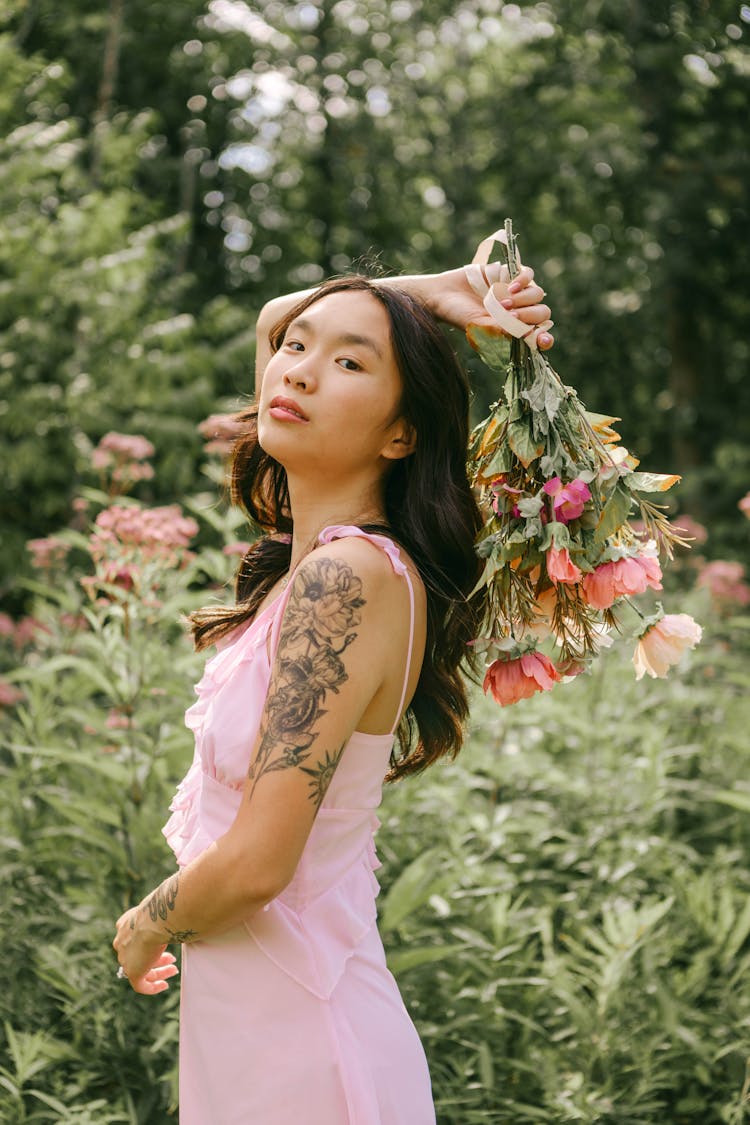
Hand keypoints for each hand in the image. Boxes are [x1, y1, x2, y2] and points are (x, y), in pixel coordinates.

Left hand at [113, 906, 179, 995]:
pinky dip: (153, 987)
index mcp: (126, 924)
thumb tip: (183, 912)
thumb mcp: (161, 910)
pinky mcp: (132, 972)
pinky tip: (164, 985)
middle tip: (171, 958)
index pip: (133, 938)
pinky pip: (141, 985)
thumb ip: (165, 915)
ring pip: (141, 969)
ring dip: (158, 971)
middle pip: (138, 954)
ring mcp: (125, 958)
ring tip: (174, 969)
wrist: (155, 919)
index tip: (163, 945)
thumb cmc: (163, 909)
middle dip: (156, 957)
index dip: (149, 943)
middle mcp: (122, 941)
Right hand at [409, 264, 553, 349]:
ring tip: (502, 302)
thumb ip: (502, 329)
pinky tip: (510, 287)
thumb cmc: (460, 316)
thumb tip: (524, 333)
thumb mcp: (480, 327)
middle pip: (542, 313)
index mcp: (514, 330)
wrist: (444, 295)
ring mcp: (516, 292)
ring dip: (524, 299)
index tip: (543, 340)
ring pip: (538, 294)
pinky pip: (530, 275)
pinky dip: (523, 280)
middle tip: (509, 314)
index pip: (539, 337)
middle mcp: (519, 311)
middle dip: (529, 315)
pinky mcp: (511, 273)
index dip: (544, 339)